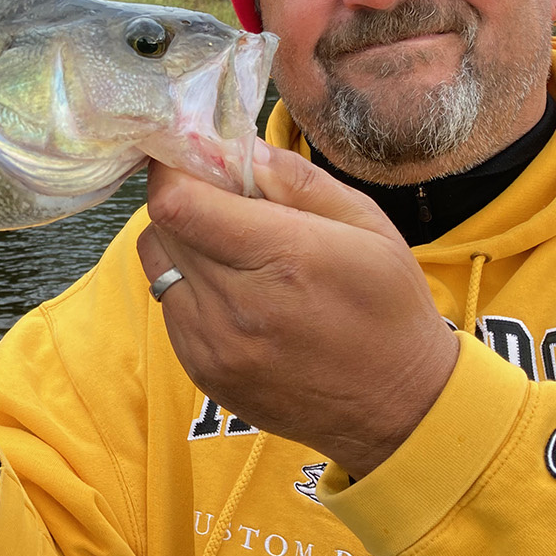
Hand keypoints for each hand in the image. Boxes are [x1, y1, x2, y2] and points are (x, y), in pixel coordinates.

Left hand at [137, 144, 458, 478]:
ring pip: (156, 262)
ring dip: (181, 241)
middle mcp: (238, 305)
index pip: (177, 203)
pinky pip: (169, 305)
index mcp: (283, 257)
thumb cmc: (388, 307)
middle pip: (162, 225)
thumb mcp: (365, 223)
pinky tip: (236, 291)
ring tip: (230, 247)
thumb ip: (294, 179)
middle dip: (183, 198)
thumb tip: (235, 146)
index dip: (173, 169)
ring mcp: (214, 345)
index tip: (192, 156)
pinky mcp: (203, 371)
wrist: (398, 409)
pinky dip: (189, 285)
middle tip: (222, 198)